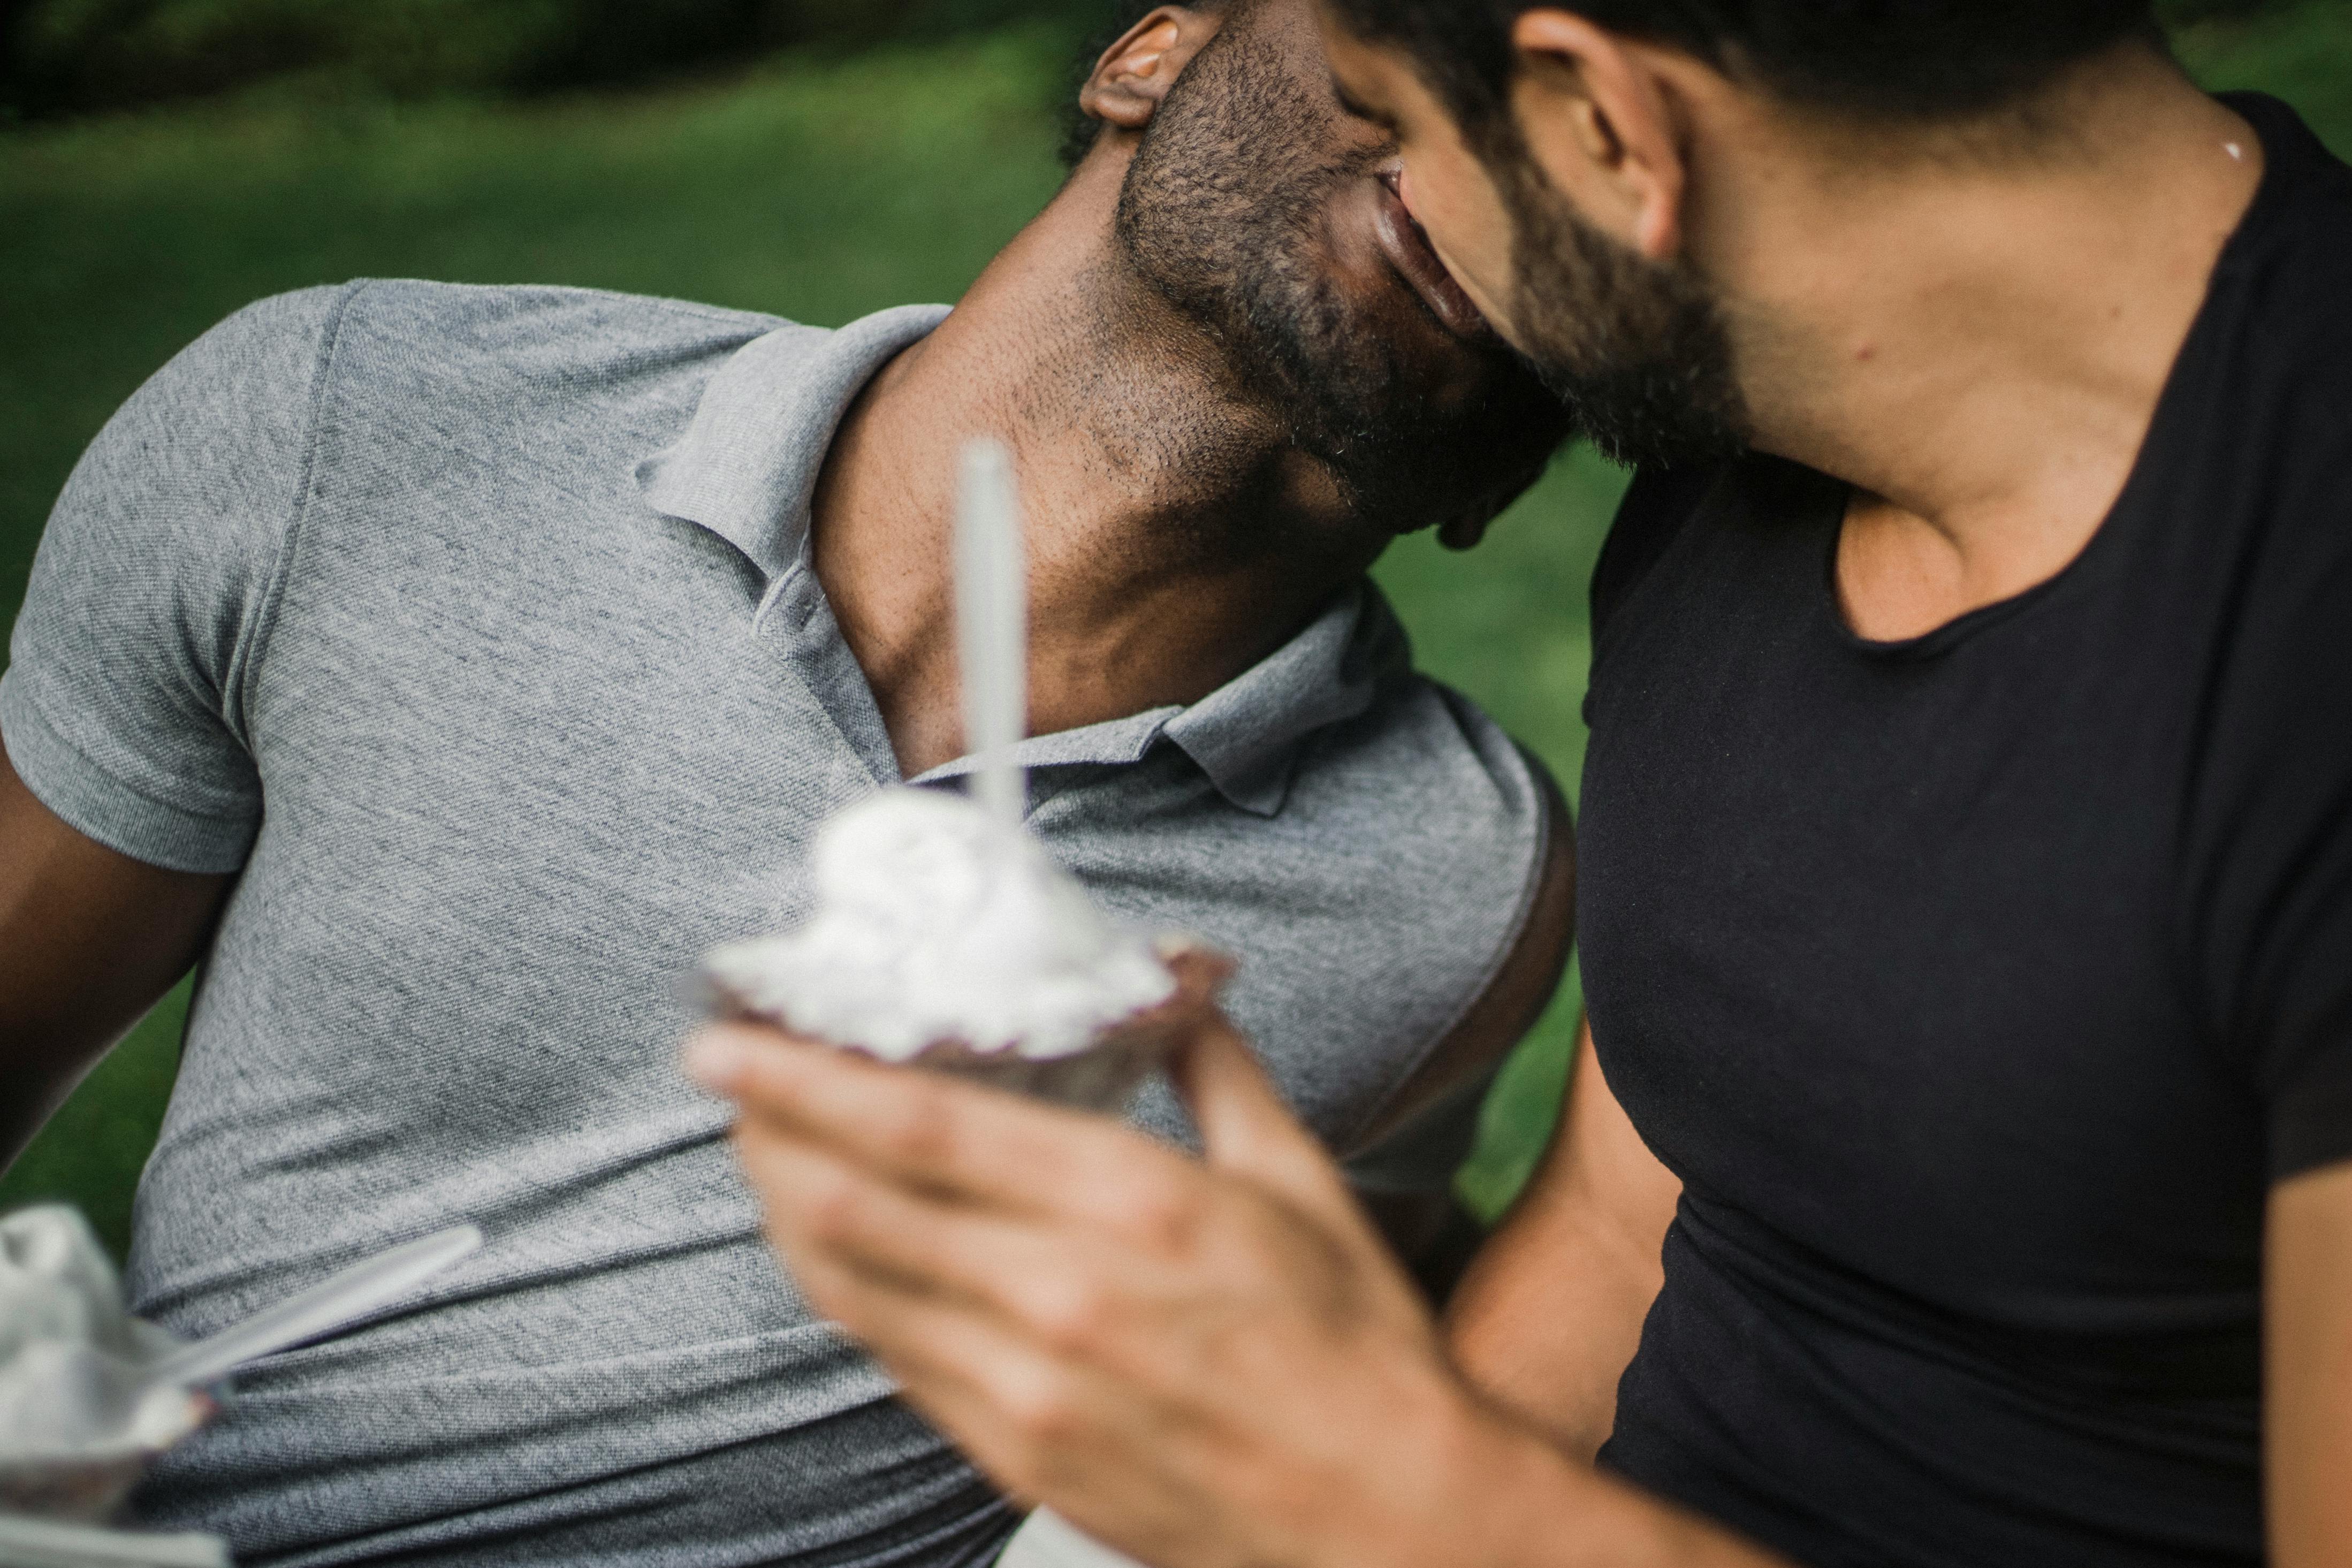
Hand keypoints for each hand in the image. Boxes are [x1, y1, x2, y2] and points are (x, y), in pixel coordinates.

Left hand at [684, 1014, 1518, 1567]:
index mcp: (1130, 1204)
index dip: (807, 1079)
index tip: (735, 1039)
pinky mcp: (1013, 1456)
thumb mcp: (1297, 1178)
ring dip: (785, 1208)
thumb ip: (1211, 1065)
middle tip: (724, 1075)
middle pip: (853, 1201)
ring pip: (850, 1285)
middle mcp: (1058, 1294)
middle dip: (766, 1130)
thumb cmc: (1353, 1350)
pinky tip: (831, 1248)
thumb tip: (1169, 979)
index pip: (921, 1127)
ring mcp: (1025, 1389)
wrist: (1383, 1521)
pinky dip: (842, 1291)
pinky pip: (891, 1359)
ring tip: (759, 1150)